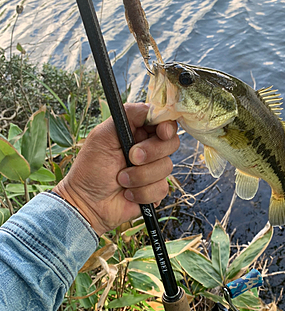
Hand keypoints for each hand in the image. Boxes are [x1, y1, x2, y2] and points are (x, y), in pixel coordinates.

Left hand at [53, 103, 179, 235]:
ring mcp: (154, 171)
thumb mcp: (103, 134)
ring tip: (120, 179)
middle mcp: (149, 149)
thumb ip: (128, 115)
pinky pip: (161, 189)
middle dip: (151, 153)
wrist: (87, 202)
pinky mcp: (155, 190)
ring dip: (140, 176)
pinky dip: (142, 192)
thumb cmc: (90, 168)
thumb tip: (152, 108)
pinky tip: (127, 193)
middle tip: (130, 158)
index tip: (161, 133)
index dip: (166, 126)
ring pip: (166, 168)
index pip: (164, 122)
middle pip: (171, 143)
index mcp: (138, 132)